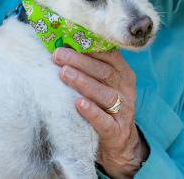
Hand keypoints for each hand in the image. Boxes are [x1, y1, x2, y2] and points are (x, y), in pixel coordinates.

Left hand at [53, 48, 148, 177]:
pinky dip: (92, 112)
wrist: (121, 143)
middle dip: (80, 61)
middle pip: (104, 71)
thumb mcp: (103, 84)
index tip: (65, 39)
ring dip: (83, 82)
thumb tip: (62, 45)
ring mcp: (123, 110)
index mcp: (123, 73)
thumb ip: (90, 67)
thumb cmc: (105, 106)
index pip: (108, 55)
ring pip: (105, 94)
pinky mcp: (117, 131)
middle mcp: (125, 89)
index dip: (87, 46)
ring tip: (64, 73)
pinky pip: (104, 120)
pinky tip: (78, 104)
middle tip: (58, 55)